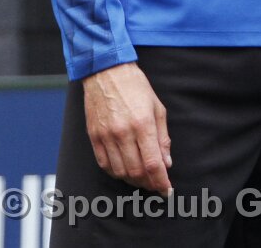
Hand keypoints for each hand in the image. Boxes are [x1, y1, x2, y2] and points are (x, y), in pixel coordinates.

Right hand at [82, 62, 172, 192]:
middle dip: (149, 183)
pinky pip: (104, 164)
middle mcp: (123, 132)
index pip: (153, 164)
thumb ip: (163, 137)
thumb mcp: (157, 107)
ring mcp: (106, 135)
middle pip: (136, 172)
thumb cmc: (135, 86)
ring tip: (142, 179)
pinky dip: (116, 172)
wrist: (106, 71)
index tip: (167, 190)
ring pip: (120, 172)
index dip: (161, 181)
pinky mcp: (94, 136)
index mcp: (142, 124)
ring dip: (133, 180)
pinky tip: (124, 170)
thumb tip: (166, 163)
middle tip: (156, 185)